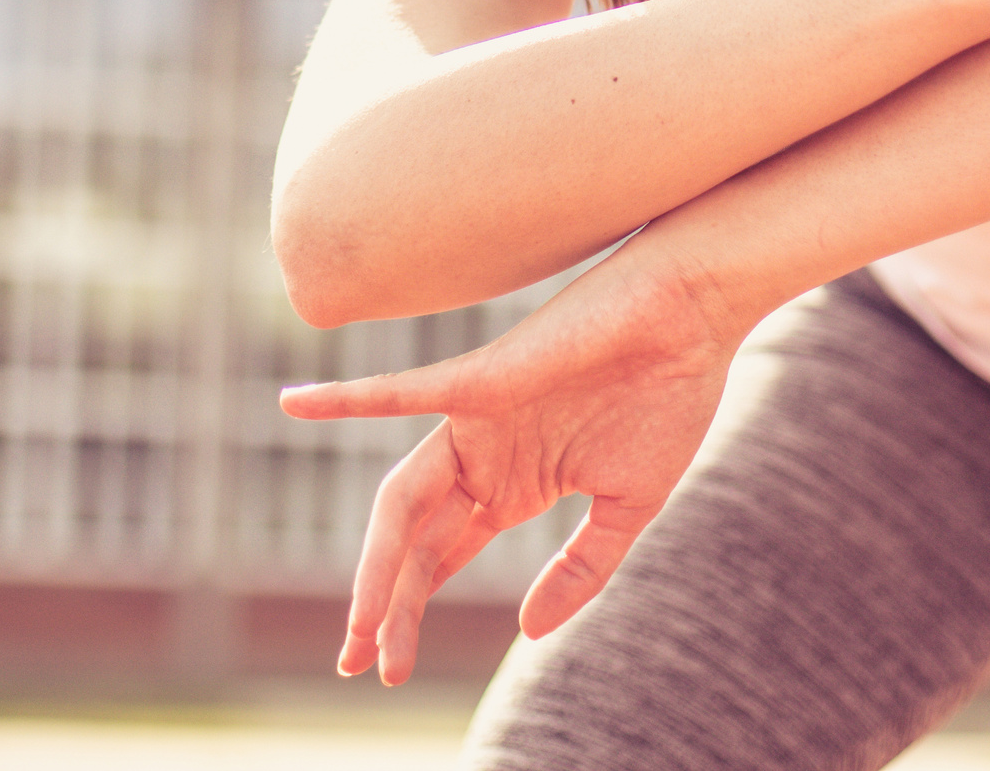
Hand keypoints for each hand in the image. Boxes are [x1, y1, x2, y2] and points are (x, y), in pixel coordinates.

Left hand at [276, 237, 739, 683]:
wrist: (692, 318)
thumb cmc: (669, 398)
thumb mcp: (626, 508)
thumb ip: (580, 569)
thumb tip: (528, 632)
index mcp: (514, 485)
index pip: (443, 559)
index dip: (410, 612)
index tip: (389, 671)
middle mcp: (482, 456)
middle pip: (414, 544)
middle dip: (383, 607)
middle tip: (358, 666)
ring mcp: (475, 419)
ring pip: (404, 501)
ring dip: (377, 566)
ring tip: (360, 631)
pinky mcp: (481, 380)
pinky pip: (400, 390)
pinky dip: (347, 397)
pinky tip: (296, 403)